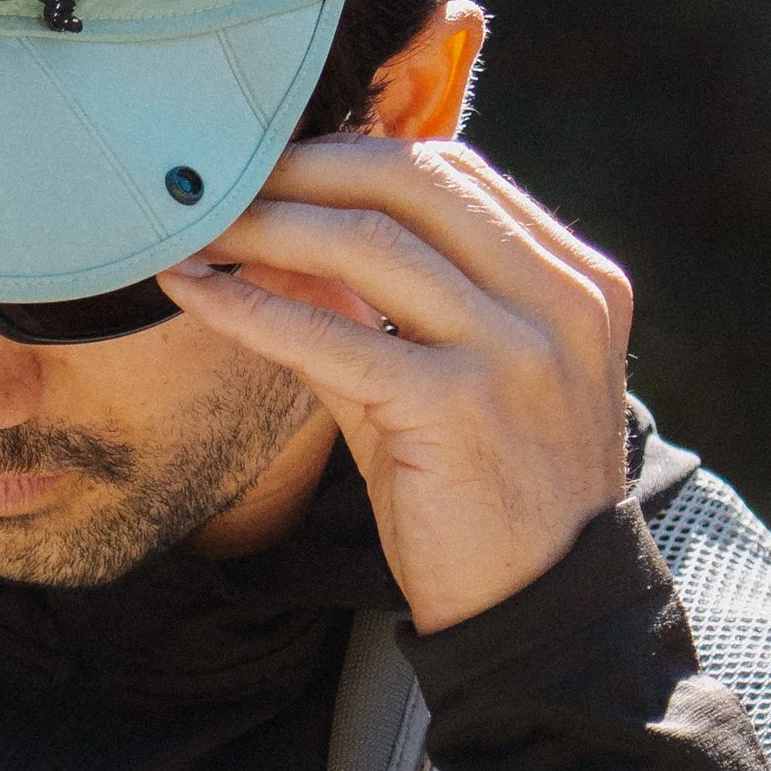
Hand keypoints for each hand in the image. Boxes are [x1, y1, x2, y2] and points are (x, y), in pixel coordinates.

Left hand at [159, 132, 633, 631]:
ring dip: (266, 225)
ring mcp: (515, 350)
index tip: (276, 164)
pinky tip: (194, 292)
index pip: (456, 173)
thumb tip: (290, 234)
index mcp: (576, 281)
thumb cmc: (490, 499)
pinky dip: (250, 306)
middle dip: (305, 169)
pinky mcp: (458, 405)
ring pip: (368, 243)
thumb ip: (394, 307)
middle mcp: (559, 300)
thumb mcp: (460, 380)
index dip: (351, 156)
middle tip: (224, 178)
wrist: (540, 613)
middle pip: (414, 181)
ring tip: (198, 228)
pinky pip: (330, 333)